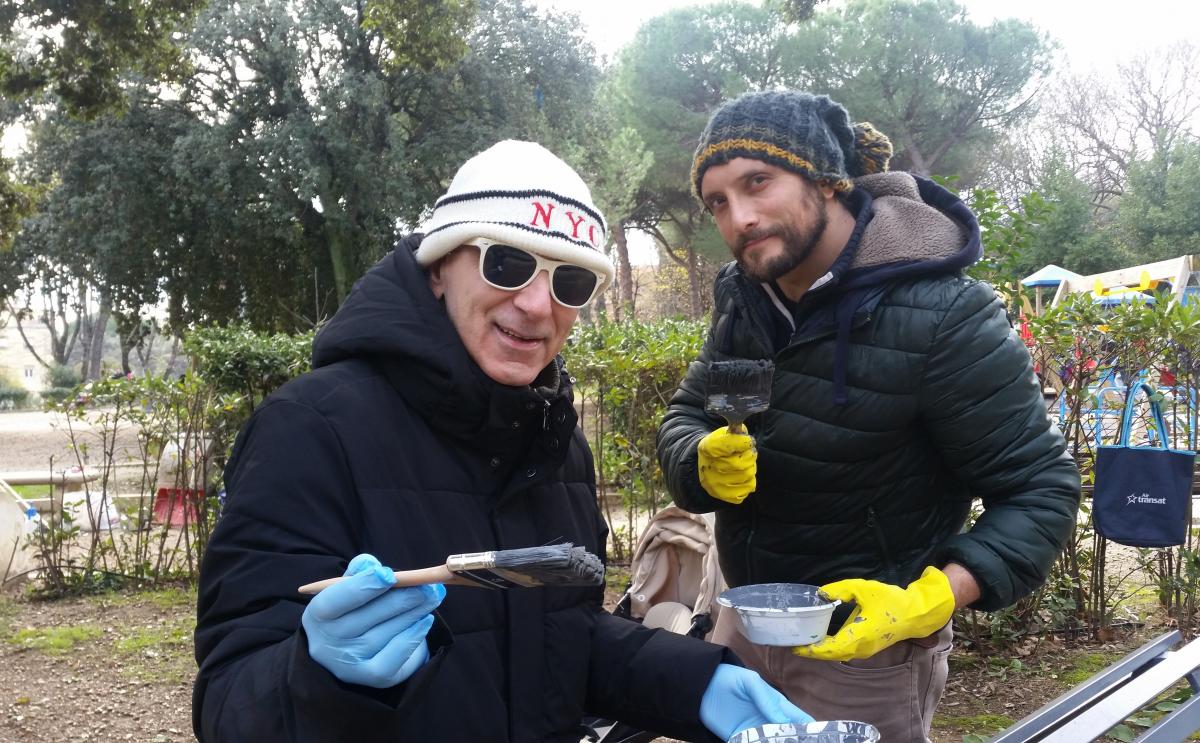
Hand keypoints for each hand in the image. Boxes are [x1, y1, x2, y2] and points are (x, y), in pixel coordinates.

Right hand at [301, 553, 444, 687]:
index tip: (390, 574)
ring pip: (384, 635)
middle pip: (366, 617)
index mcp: (317, 615)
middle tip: (427, 585)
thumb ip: (358, 572)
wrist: (346, 649)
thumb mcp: (347, 588)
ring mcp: (347, 664)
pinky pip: (393, 659)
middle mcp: (327, 643)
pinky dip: (411, 638)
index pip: (335, 600)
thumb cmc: (350, 609)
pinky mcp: (369, 677)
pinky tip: (425, 622)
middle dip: (401, 598)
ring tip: (432, 597)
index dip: (363, 586)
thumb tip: (370, 564)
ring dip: (413, 613)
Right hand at [698, 426, 756, 503]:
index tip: (748, 441)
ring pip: (747, 475)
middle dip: (750, 456)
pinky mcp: (723, 494)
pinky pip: (747, 488)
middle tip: (748, 453)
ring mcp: (715, 483)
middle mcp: (708, 468)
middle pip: (741, 463)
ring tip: (746, 463)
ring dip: (751, 467)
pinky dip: (750, 481)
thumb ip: (735, 431)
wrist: (706, 464)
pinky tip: (743, 476)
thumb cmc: (720, 447)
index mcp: (707, 448)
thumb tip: (743, 435)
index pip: (730, 445)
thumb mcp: (724, 434)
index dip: (744, 443)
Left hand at [699, 664, 812, 740]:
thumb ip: (766, 699)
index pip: (800, 720)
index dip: (811, 730)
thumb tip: (784, 722)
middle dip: (796, 741)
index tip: (820, 739)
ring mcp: (756, 732)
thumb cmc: (729, 679)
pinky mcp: (740, 739)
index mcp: (777, 706)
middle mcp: (770, 721)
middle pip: (789, 737)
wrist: (701, 687)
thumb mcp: (749, 682)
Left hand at [793, 566, 954, 660]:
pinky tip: (820, 638)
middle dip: (811, 650)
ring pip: (837, 654)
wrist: (916, 614)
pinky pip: (844, 651)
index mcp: (858, 636)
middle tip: (792, 642)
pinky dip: (830, 648)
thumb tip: (821, 593)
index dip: (810, 649)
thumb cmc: (891, 601)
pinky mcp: (867, 648)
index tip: (794, 646)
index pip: (829, 648)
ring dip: (820, 650)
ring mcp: (864, 650)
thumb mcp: (863, 589)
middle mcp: (860, 648)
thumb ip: (840, 590)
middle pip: (830, 654)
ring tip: (803, 640)